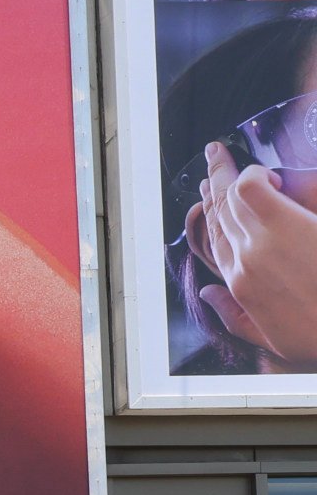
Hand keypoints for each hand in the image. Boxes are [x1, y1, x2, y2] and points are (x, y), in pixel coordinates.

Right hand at [192, 142, 316, 365]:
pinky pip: (252, 188)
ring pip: (230, 198)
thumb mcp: (272, 341)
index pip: (215, 241)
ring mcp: (260, 243)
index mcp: (240, 286)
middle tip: (212, 161)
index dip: (209, 215)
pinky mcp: (284, 225)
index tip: (209, 196)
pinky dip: (251, 175)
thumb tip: (210, 294)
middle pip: (218, 215)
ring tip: (220, 153)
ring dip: (224, 172)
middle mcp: (243, 262)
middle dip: (212, 185)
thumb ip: (235, 318)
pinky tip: (263, 173)